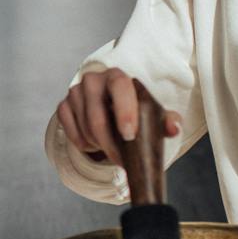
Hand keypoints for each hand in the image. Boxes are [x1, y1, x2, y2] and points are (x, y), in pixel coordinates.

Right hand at [55, 67, 183, 162]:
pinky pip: (72, 133)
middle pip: (97, 117)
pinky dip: (84, 144)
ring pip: (85, 129)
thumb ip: (166, 120)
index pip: (120, 87)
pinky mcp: (63, 106)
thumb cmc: (134, 110)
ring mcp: (75, 92)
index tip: (129, 135)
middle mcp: (94, 80)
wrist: (109, 108)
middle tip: (122, 161)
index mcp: (118, 77)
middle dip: (110, 144)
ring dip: (99, 145)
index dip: (124, 111)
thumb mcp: (152, 115)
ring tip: (110, 145)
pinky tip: (94, 141)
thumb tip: (174, 128)